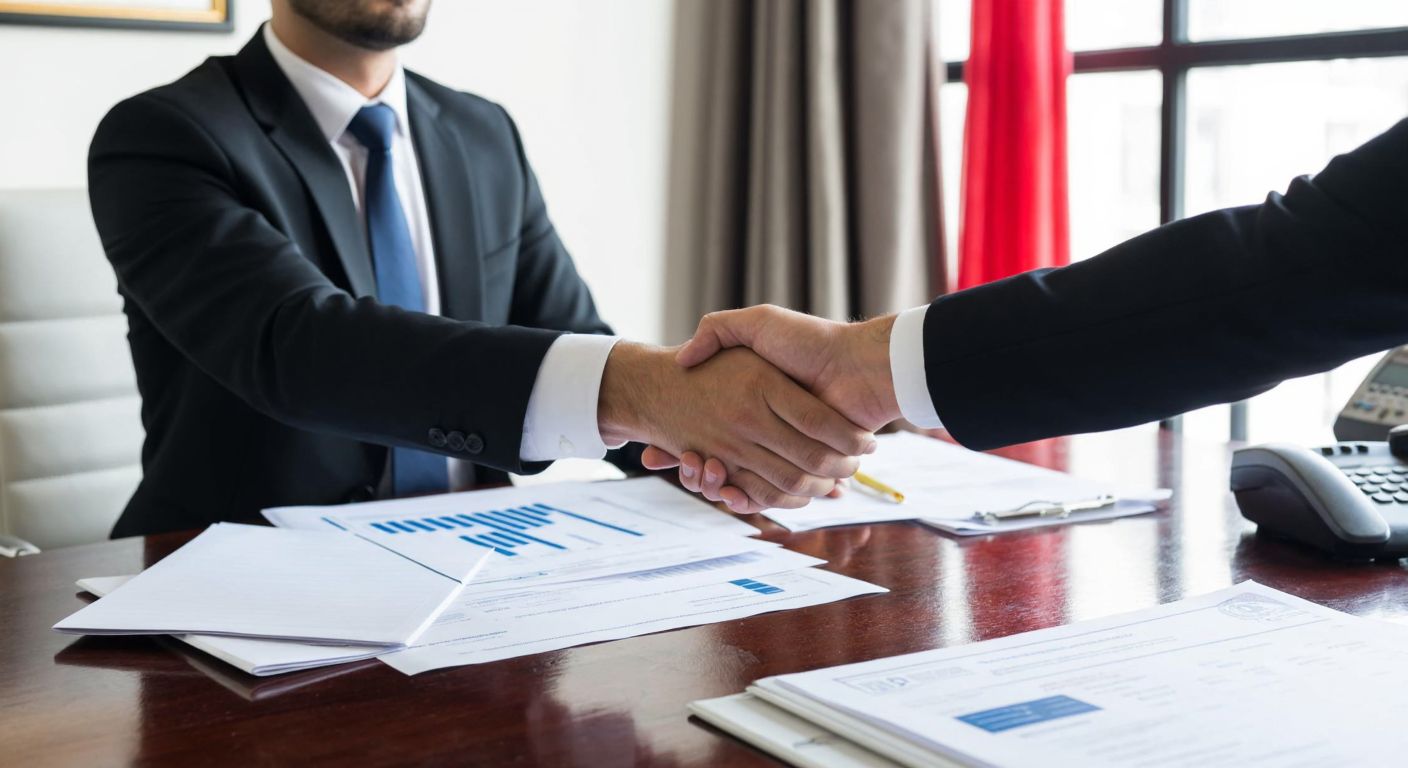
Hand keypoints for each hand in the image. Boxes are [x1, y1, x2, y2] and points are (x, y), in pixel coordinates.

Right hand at [641, 305, 902, 507]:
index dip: (675, 443)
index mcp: (754, 403)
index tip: (650, 451)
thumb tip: (682, 358)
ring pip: (736, 482)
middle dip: (687, 468)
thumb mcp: (758, 323)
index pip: (704, 430)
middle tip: (656, 463)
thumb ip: (718, 330)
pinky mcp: (801, 469)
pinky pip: (767, 494)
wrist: (861, 367)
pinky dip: (746, 499)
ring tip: (695, 471)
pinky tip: (725, 491)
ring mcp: (783, 451)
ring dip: (711, 484)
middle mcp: (766, 430)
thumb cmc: (811, 341)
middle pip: (715, 462)